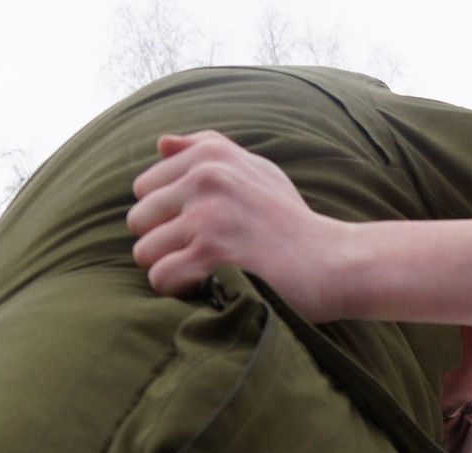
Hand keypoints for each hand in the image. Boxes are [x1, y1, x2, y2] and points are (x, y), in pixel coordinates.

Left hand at [129, 131, 352, 320]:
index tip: (200, 231)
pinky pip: (162, 277)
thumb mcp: (257, 171)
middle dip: (162, 244)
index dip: (166, 217)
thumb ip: (208, 151)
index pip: (144, 188)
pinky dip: (179, 291)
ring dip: (170, 271)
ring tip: (205, 273)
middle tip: (200, 257)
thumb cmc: (291, 222)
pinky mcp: (212, 252)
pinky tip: (208, 288)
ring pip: (145, 252)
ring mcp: (208, 214)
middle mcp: (206, 177)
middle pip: (138, 221)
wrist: (333, 261)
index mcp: (211, 154)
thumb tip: (160, 142)